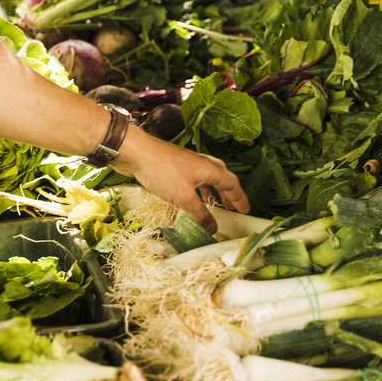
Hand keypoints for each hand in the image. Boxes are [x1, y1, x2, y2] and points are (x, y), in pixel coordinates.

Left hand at [112, 127, 249, 234]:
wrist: (135, 152)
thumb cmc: (161, 170)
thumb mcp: (183, 197)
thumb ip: (199, 214)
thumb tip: (213, 228)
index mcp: (209, 168)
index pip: (231, 183)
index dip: (240, 198)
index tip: (246, 210)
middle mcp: (201, 163)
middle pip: (221, 178)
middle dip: (228, 193)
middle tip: (233, 207)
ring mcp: (186, 163)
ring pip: (206, 178)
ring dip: (212, 191)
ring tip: (214, 205)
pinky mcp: (173, 166)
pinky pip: (192, 179)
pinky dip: (197, 190)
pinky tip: (190, 198)